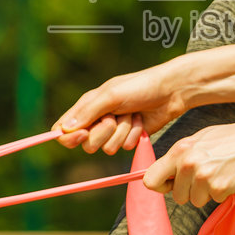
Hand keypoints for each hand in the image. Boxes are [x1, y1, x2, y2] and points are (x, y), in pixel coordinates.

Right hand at [52, 66, 185, 154]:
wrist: (170, 92)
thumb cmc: (140, 86)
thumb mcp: (111, 95)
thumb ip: (88, 112)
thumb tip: (64, 129)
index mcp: (87, 105)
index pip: (64, 129)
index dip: (70, 137)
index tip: (83, 133)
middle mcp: (97, 119)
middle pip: (87, 144)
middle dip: (104, 133)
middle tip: (115, 117)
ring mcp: (114, 130)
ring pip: (108, 148)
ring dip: (123, 132)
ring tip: (132, 114)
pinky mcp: (129, 137)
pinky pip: (125, 147)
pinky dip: (134, 134)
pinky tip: (141, 120)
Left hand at [141, 119, 234, 206]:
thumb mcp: (202, 139)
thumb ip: (182, 156)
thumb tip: (163, 174)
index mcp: (180, 149)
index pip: (150, 179)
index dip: (161, 186)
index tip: (171, 185)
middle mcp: (188, 162)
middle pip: (176, 196)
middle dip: (190, 191)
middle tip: (208, 177)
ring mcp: (203, 176)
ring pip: (195, 201)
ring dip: (207, 193)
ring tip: (222, 173)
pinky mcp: (220, 187)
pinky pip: (214, 200)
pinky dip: (223, 193)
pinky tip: (233, 176)